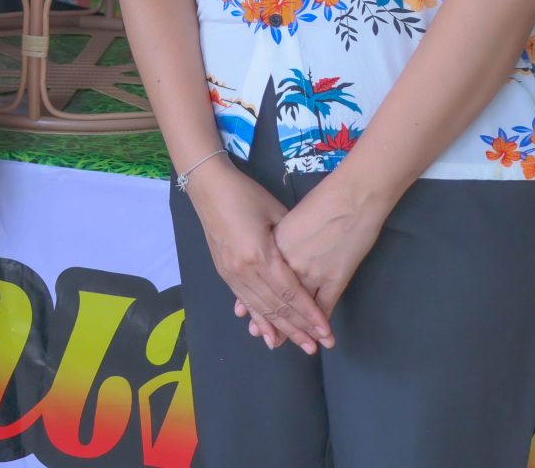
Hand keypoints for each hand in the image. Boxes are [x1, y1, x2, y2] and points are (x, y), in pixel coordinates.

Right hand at [185, 164, 332, 352]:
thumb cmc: (245, 194)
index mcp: (260, 255)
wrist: (208, 188)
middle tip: (317, 347)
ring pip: (261, 309)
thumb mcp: (275, 213)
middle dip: (299, 328)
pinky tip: (268, 336)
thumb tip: (304, 264)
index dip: (309, 313)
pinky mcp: (225, 273)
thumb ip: (289, 242)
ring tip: (300, 345)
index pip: (290, 292)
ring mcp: (232, 274)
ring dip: (282, 329)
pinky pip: (246, 302)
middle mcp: (245, 271)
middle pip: (277, 306)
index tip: (325, 330)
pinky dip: (258, 320)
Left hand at [259, 175, 386, 338]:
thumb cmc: (320, 200)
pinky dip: (319, 321)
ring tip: (299, 344)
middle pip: (276, 301)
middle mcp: (284, 264)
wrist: (352, 195)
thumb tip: (269, 259)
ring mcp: (309, 272)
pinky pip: (323, 305)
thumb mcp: (286, 217)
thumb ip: (277, 240)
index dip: (257, 307)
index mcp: (269, 248)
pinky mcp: (334, 277)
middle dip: (276, 325)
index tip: (254, 324)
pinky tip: (321, 333)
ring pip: (297, 307)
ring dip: (298, 328)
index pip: (261, 285)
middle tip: (274, 344)